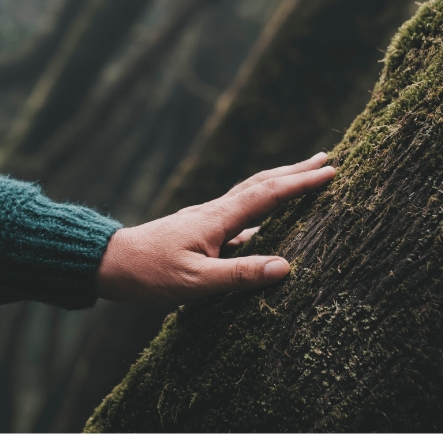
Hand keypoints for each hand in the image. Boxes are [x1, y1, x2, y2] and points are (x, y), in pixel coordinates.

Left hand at [96, 153, 335, 303]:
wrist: (110, 264)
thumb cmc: (150, 274)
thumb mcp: (196, 282)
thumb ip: (240, 275)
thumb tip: (286, 267)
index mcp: (218, 219)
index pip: (269, 195)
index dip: (302, 183)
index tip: (331, 171)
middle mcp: (215, 211)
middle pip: (263, 184)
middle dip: (295, 171)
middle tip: (325, 159)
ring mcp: (208, 219)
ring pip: (251, 194)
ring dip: (280, 184)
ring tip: (303, 177)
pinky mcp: (202, 230)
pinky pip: (241, 213)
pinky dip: (262, 207)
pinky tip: (268, 222)